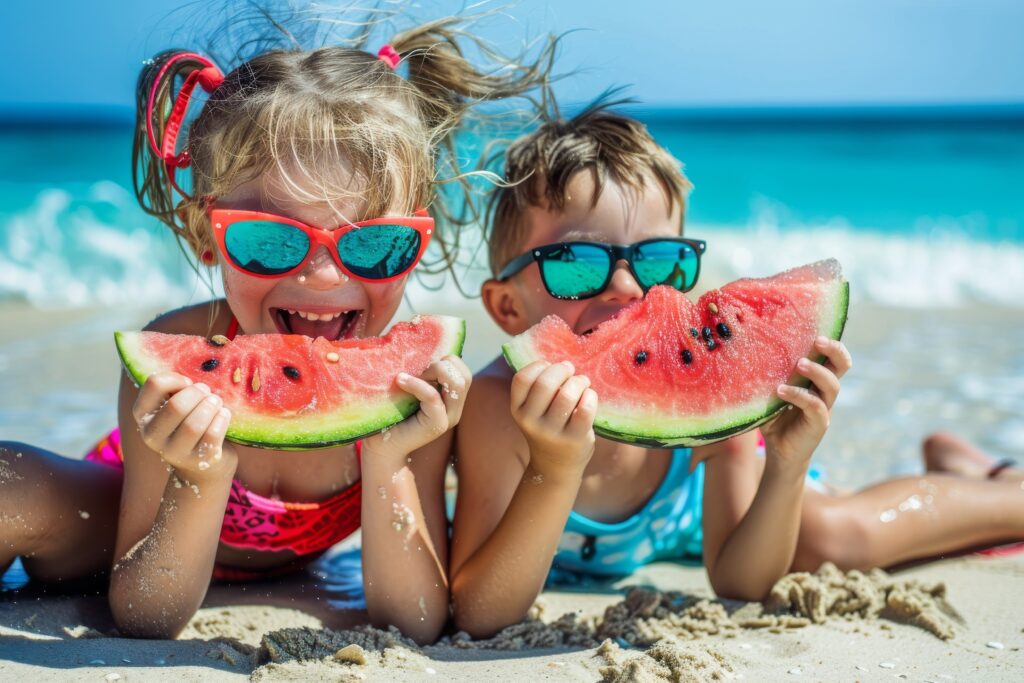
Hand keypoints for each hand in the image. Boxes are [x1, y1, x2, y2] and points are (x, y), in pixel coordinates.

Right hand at [132, 373, 236, 482]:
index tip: (188, 382)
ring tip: (217, 403)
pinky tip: (224, 415)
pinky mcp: (198, 461)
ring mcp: (173, 452)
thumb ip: (177, 389)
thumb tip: (198, 365)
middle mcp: (151, 435)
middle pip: (177, 406)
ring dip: (212, 406)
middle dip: (199, 394)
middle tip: (208, 393)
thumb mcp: (177, 406)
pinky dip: (222, 419)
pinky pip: (213, 435)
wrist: (203, 465)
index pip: (153, 384)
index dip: (176, 378)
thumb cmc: (190, 423)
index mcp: (143, 415)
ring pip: (194, 424)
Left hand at [364, 355, 470, 459]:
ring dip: (433, 371)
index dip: (445, 360)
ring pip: (457, 382)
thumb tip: (415, 338)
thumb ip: (418, 372)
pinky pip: (433, 395)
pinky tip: (400, 380)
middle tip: (416, 372)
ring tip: (408, 377)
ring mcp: (448, 417)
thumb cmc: (390, 415)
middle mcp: (454, 408)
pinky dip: (416, 384)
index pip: (463, 370)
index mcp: (450, 398)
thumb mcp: (408, 388)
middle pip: (464, 374)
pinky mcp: (437, 425)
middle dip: (441, 364)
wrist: (381, 447)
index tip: (419, 365)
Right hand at [510, 361, 597, 478]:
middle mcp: (531, 422)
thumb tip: (562, 364)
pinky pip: (585, 409)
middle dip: (561, 370)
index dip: (539, 366)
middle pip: (545, 383)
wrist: (556, 465)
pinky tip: (590, 396)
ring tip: (582, 382)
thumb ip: (539, 389)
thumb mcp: (533, 411)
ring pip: (567, 394)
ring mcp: (552, 432)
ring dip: (579, 381)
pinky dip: (591, 396)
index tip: (549, 366)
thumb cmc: (548, 427)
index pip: (522, 378)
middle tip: (570, 370)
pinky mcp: (574, 439)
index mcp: (518, 410)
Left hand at [761, 337, 851, 468]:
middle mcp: (824, 391)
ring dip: (817, 371)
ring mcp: (824, 407)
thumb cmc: (774, 419)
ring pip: (832, 385)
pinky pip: (815, 406)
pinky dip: (799, 396)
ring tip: (799, 364)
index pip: (832, 356)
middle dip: (834, 350)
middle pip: (842, 365)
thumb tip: (745, 353)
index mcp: (815, 380)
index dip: (831, 343)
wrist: (779, 452)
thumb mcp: (769, 395)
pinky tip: (781, 391)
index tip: (817, 330)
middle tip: (818, 341)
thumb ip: (766, 377)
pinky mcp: (819, 424)